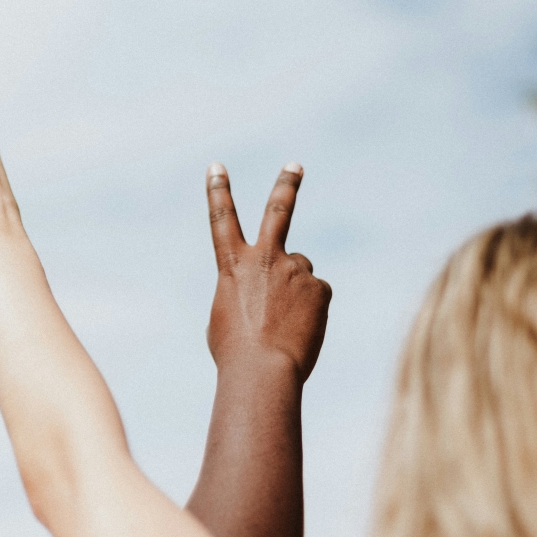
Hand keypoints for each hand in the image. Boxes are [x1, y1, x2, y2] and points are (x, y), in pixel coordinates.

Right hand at [205, 162, 330, 381]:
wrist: (262, 370)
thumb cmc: (235, 352)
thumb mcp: (225, 317)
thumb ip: (245, 291)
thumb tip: (271, 291)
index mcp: (233, 265)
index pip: (222, 218)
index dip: (218, 190)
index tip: (216, 166)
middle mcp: (265, 258)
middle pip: (278, 210)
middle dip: (286, 185)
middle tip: (295, 166)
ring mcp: (295, 270)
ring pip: (300, 273)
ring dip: (295, 292)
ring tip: (284, 323)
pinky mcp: (319, 286)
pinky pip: (317, 295)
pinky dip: (310, 312)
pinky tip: (300, 330)